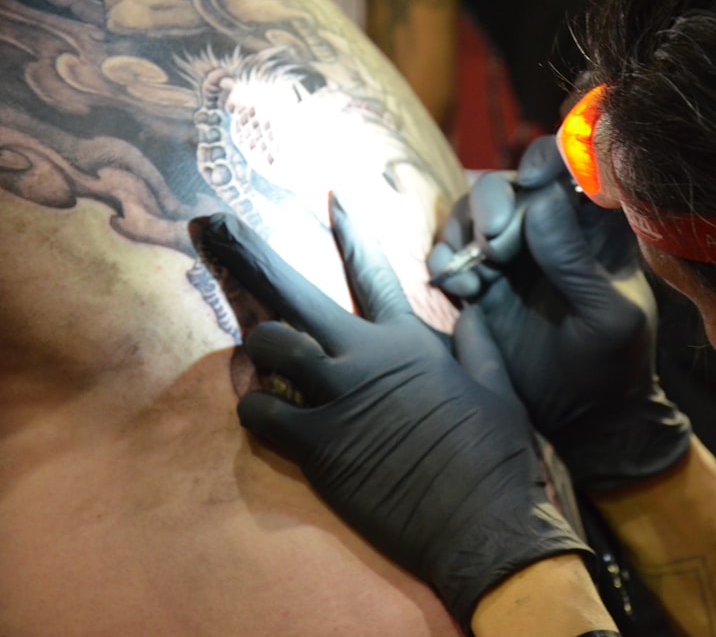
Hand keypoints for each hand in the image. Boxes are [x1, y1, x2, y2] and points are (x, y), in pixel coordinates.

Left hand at [198, 207, 589, 631]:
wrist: (480, 521)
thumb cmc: (495, 455)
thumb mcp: (498, 389)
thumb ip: (478, 344)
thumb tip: (471, 313)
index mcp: (408, 341)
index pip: (371, 271)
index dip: (351, 232)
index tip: (334, 199)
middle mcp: (365, 357)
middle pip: (294, 292)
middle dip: (251, 255)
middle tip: (212, 225)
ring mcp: (336, 398)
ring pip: (268, 345)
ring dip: (256, 343)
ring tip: (255, 347)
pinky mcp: (318, 446)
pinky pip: (261, 413)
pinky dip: (254, 408)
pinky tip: (259, 411)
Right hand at [428, 136, 690, 491]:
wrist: (581, 419)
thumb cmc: (612, 365)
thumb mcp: (607, 316)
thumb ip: (575, 259)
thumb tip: (540, 201)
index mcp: (595, 228)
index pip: (572, 168)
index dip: (548, 161)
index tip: (533, 183)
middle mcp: (551, 231)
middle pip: (512, 183)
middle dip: (495, 201)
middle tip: (494, 239)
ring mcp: (514, 255)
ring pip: (475, 212)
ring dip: (465, 229)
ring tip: (474, 271)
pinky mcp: (482, 281)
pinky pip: (452, 251)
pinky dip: (445, 257)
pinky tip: (456, 283)